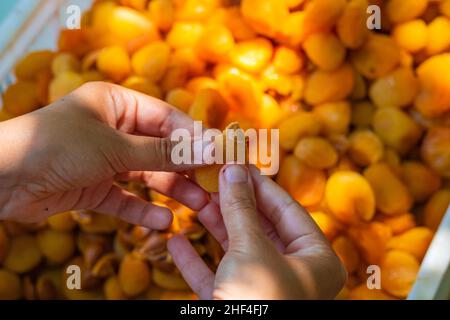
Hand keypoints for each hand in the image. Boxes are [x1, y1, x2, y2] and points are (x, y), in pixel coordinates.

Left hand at [0, 82, 207, 228]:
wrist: (2, 178)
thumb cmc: (59, 146)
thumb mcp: (116, 146)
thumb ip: (164, 152)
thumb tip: (210, 147)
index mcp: (117, 104)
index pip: (165, 118)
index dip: (194, 137)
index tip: (220, 154)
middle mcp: (112, 129)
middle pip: (159, 148)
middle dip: (186, 168)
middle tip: (214, 185)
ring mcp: (103, 160)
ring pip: (146, 174)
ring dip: (171, 190)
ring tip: (199, 206)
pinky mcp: (93, 187)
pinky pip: (125, 198)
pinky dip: (142, 210)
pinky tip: (163, 222)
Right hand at [168, 165, 346, 299]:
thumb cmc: (258, 303)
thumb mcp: (251, 249)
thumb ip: (241, 207)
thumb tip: (233, 168)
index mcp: (315, 260)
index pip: (287, 209)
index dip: (259, 183)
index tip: (237, 161)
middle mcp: (292, 273)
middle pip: (259, 227)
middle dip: (232, 203)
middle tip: (212, 176)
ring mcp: (262, 290)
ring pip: (236, 250)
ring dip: (213, 227)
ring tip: (193, 199)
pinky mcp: (235, 305)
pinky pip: (216, 277)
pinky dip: (196, 261)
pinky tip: (176, 241)